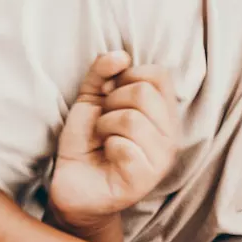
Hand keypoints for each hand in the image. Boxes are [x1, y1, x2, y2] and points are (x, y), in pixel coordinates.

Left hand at [49, 51, 180, 234]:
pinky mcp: (145, 179)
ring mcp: (161, 158)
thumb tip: (120, 56)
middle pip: (143, 93)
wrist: (71, 185)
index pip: (159, 74)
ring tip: (104, 140)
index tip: (111, 97)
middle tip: (104, 123)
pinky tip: (107, 158)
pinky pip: (125, 147)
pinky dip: (107, 147)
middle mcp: (170, 135)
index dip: (127, 77)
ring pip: (132, 119)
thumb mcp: (90, 100)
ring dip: (105, 126)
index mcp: (163, 114)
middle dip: (111, 103)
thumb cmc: (86, 144)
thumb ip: (102, 73)